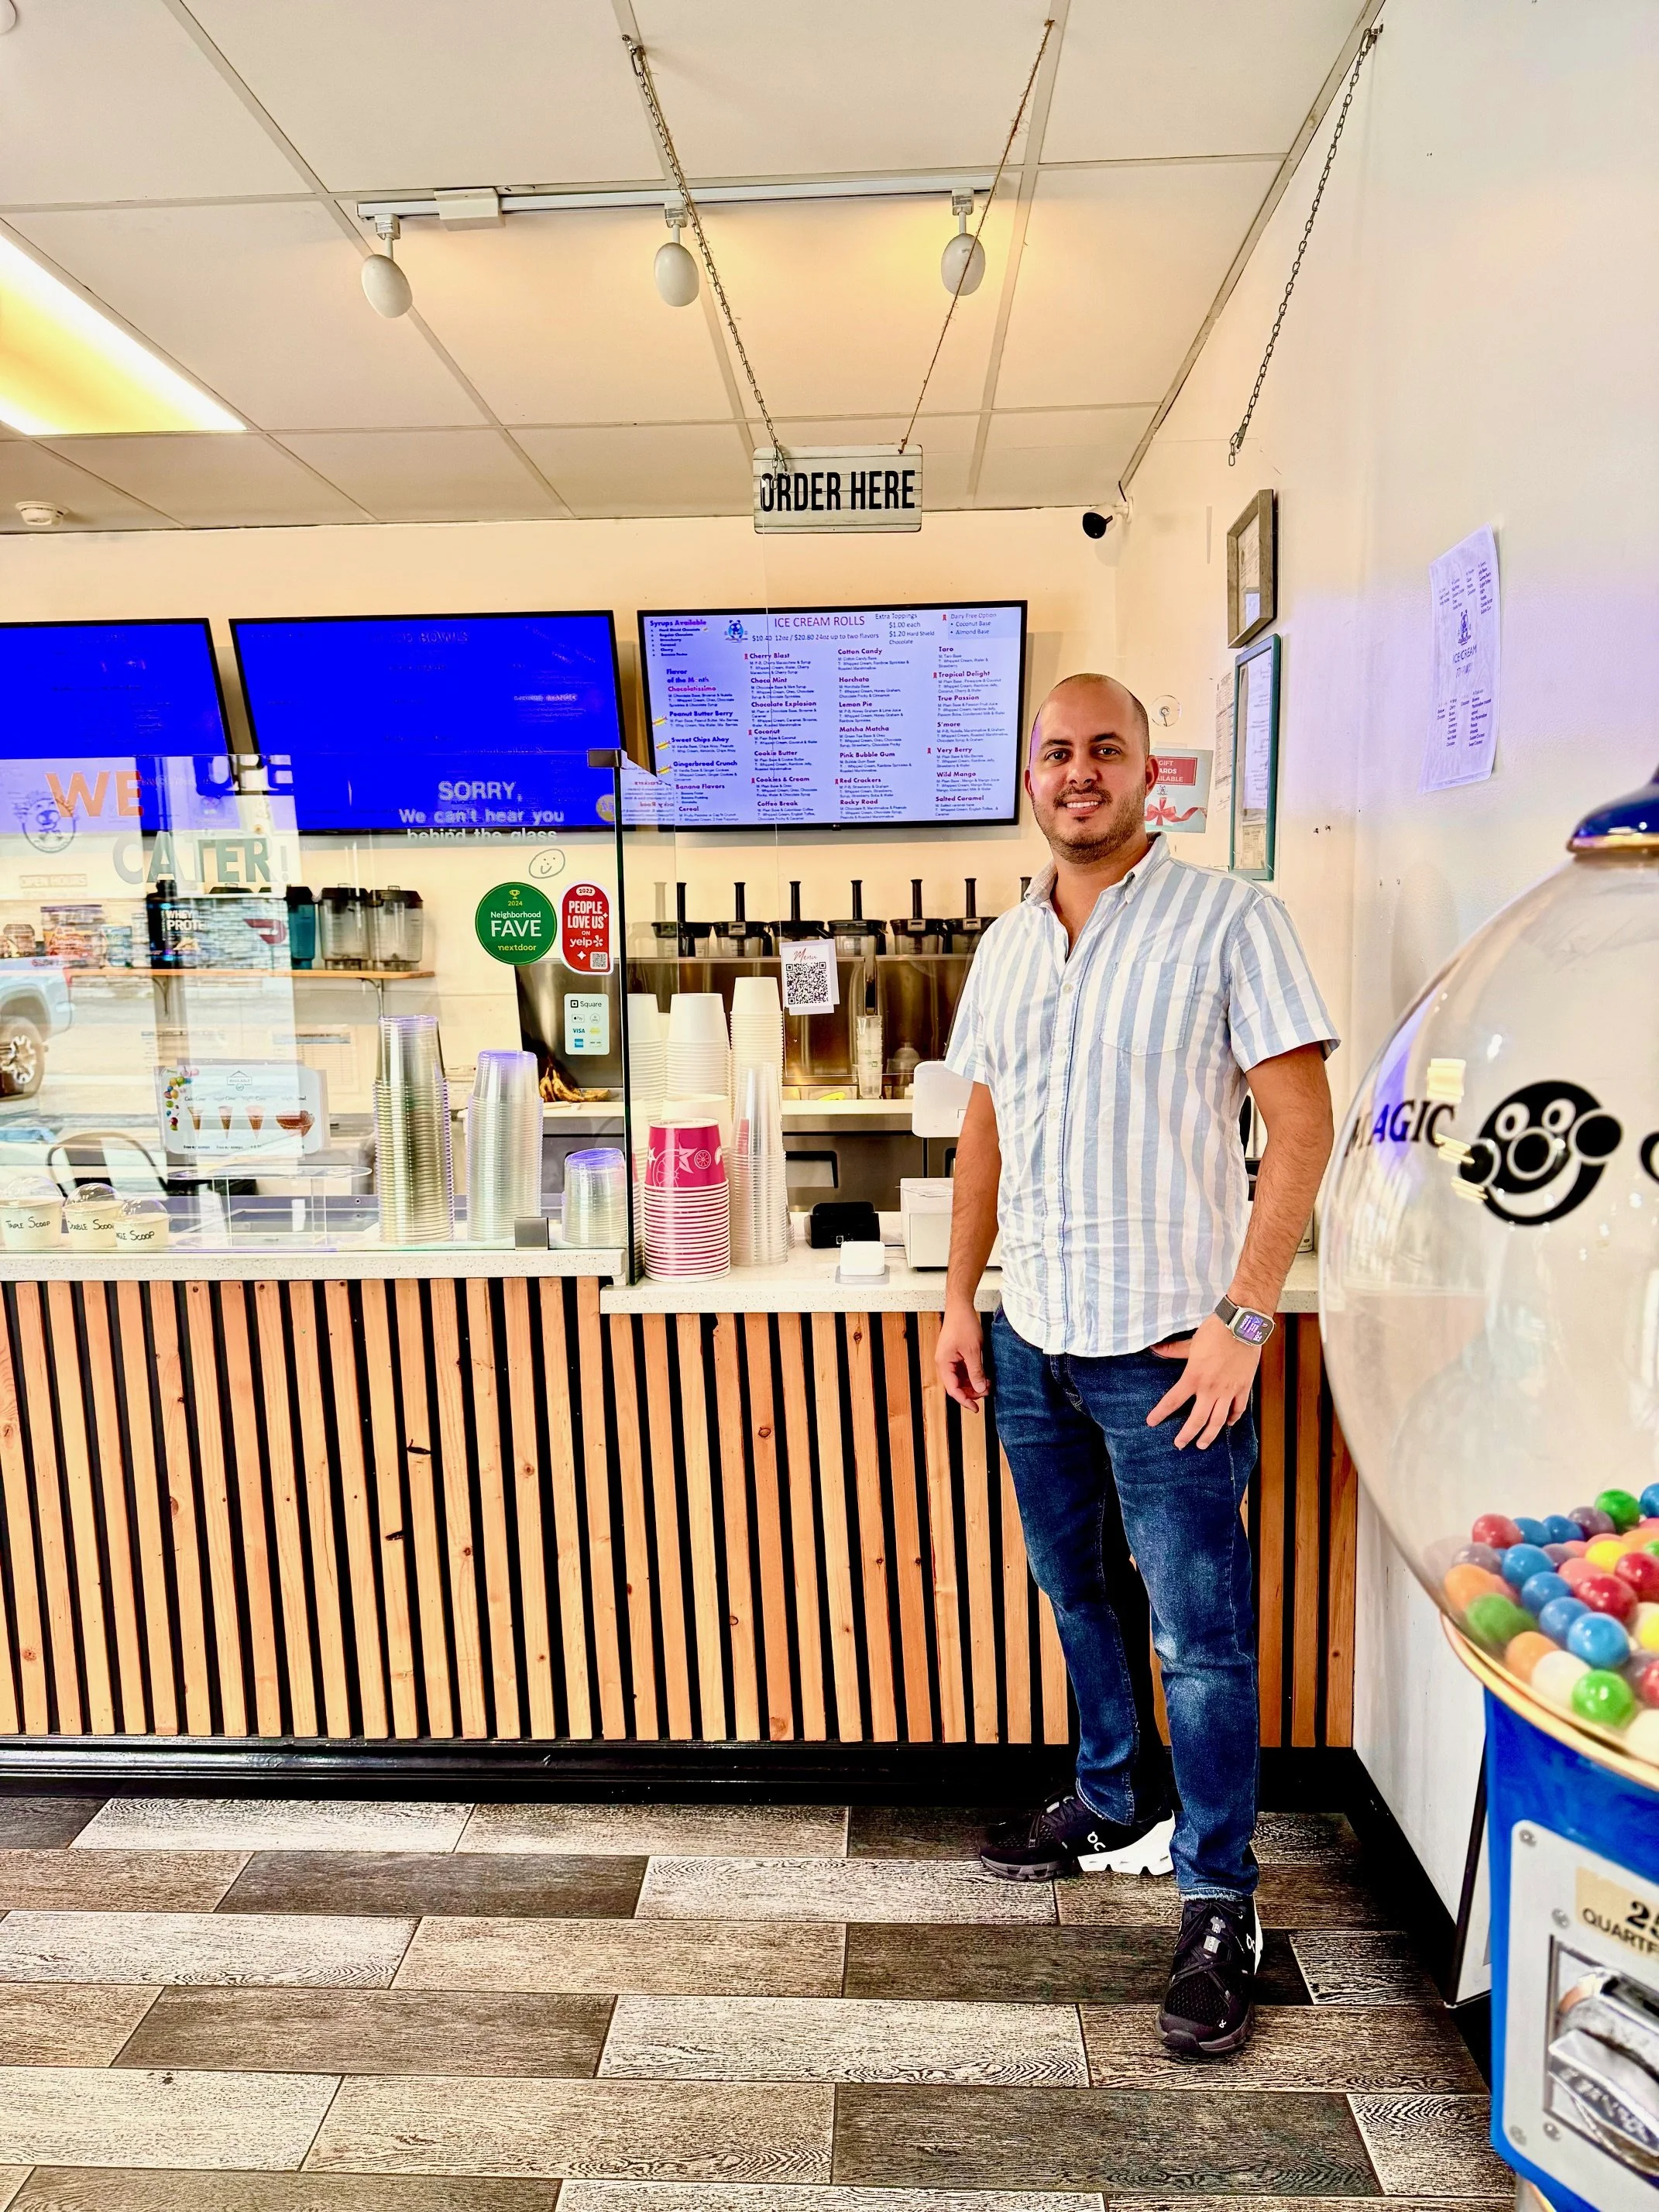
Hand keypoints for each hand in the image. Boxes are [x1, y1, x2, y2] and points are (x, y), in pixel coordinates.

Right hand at [937, 1298, 988, 1411]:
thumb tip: (980, 1389)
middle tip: (987, 1391)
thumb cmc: (963, 1325)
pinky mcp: (955, 1354)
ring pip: (960, 1378)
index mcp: (944, 1363)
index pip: (953, 1389)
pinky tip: (983, 1374)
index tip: (976, 1408)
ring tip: (987, 1383)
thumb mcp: (973, 1351)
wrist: (960, 1307)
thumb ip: (976, 1372)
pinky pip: (962, 1370)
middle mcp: (944, 1363)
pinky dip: (972, 1374)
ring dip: (973, 1383)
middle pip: (956, 1385)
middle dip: (971, 1391)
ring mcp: (949, 1358)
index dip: (965, 1400)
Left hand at [1147, 1314, 1259, 1449]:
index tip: (1151, 1422)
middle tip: (1179, 1445)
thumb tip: (1156, 1349)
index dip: (1160, 1413)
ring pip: (1218, 1420)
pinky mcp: (1243, 1387)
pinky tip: (1228, 1424)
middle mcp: (1210, 1389)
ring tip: (1202, 1445)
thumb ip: (1174, 1351)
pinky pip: (1238, 1409)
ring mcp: (1228, 1390)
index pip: (1172, 1401)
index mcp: (1193, 1377)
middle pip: (1196, 1419)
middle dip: (1187, 1435)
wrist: (1242, 1326)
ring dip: (1209, 1435)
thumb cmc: (1215, 1332)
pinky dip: (1232, 1419)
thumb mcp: (1191, 1342)